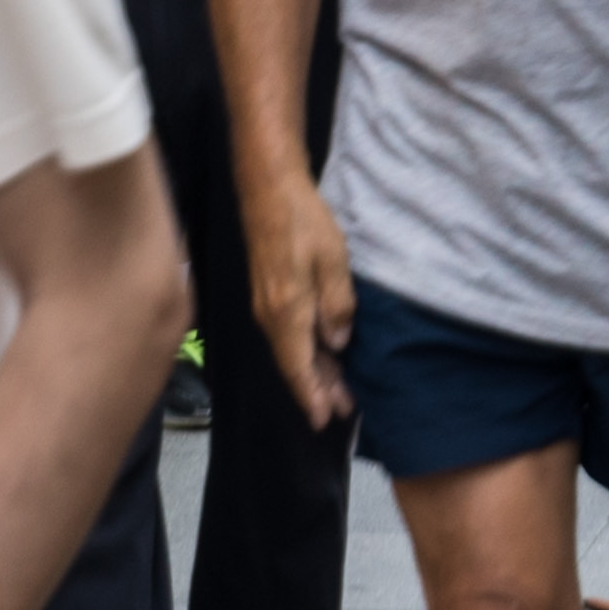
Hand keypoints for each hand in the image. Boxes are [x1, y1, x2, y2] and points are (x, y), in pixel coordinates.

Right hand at [245, 171, 359, 431]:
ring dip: (313, 371)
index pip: (299, 367)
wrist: (268, 189)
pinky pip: (287, 334)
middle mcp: (271, 315)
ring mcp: (266, 304)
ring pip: (290, 350)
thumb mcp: (332, 261)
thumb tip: (338, 343)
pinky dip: (305, 350)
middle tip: (342, 411)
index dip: (312, 395)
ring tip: (337, 389)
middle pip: (294, 364)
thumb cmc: (302, 221)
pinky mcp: (268, 293)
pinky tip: (322, 351)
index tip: (324, 419)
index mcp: (287, 312)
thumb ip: (337, 305)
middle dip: (317, 389)